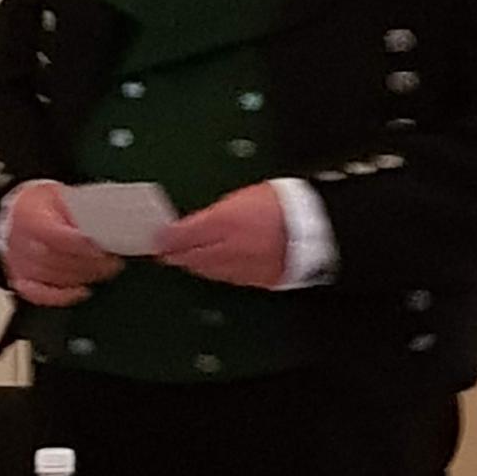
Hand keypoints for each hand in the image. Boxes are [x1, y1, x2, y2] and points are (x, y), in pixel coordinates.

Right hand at [2, 181, 122, 306]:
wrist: (20, 214)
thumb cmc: (42, 205)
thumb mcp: (60, 196)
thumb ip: (78, 211)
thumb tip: (104, 223)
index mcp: (27, 215)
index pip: (53, 235)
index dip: (79, 245)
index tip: (100, 249)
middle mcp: (18, 241)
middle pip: (54, 259)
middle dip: (88, 263)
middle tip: (112, 261)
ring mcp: (18, 262)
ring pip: (52, 277)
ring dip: (82, 276)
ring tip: (105, 270)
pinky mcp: (20, 279)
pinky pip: (40, 294)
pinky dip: (63, 296)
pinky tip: (82, 291)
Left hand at [154, 183, 286, 287]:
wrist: (319, 227)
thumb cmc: (286, 204)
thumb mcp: (248, 196)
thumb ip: (221, 211)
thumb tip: (200, 222)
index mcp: (226, 220)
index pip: (185, 234)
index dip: (167, 238)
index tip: (157, 237)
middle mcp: (231, 247)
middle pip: (192, 256)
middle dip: (176, 255)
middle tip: (163, 252)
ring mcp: (244, 266)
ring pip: (208, 270)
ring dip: (193, 266)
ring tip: (183, 261)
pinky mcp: (258, 279)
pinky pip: (228, 278)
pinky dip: (216, 273)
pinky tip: (210, 269)